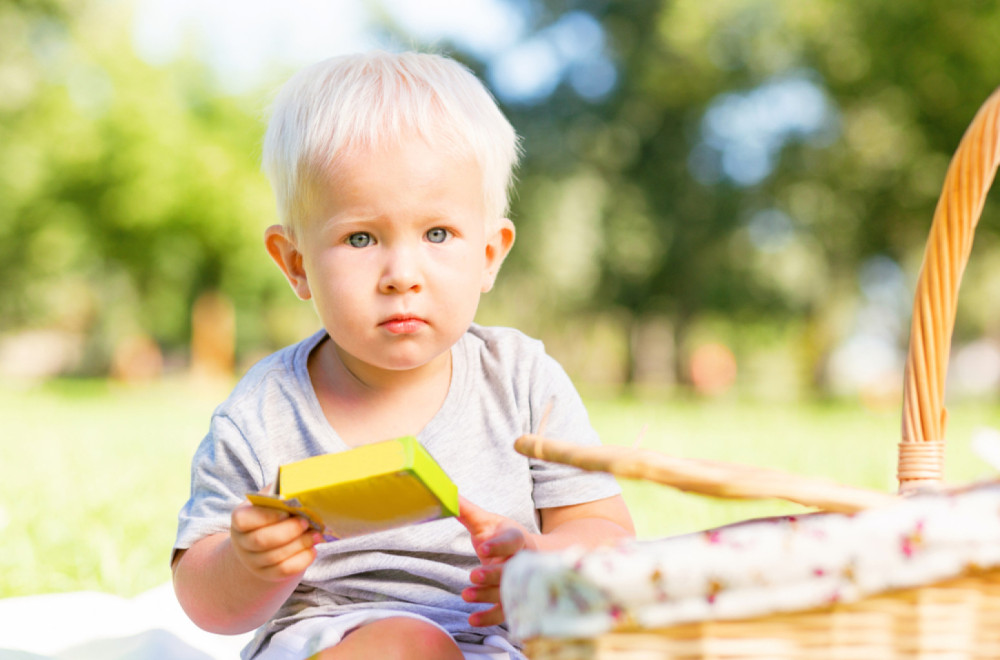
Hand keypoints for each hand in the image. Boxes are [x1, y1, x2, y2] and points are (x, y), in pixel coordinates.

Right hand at [230, 498, 319, 582]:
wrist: (266, 540)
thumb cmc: (273, 513)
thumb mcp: (272, 499)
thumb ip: (282, 489)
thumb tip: (302, 482)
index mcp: (241, 519)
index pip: (244, 520)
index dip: (266, 516)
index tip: (287, 511)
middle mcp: (242, 542)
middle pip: (261, 541)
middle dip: (288, 531)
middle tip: (307, 522)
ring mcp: (253, 561)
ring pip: (275, 557)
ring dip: (300, 545)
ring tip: (317, 534)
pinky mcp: (267, 574)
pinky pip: (284, 571)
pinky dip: (301, 560)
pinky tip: (312, 549)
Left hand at [456, 496, 536, 626]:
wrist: (531, 555)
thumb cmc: (502, 536)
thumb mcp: (487, 521)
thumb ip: (467, 511)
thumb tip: (445, 493)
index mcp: (517, 538)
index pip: (511, 541)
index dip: (498, 545)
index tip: (482, 548)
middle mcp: (522, 562)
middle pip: (511, 570)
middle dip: (493, 574)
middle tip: (473, 575)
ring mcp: (521, 583)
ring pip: (508, 592)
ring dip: (488, 596)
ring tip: (465, 595)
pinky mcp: (515, 600)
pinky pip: (505, 612)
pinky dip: (490, 618)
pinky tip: (472, 619)